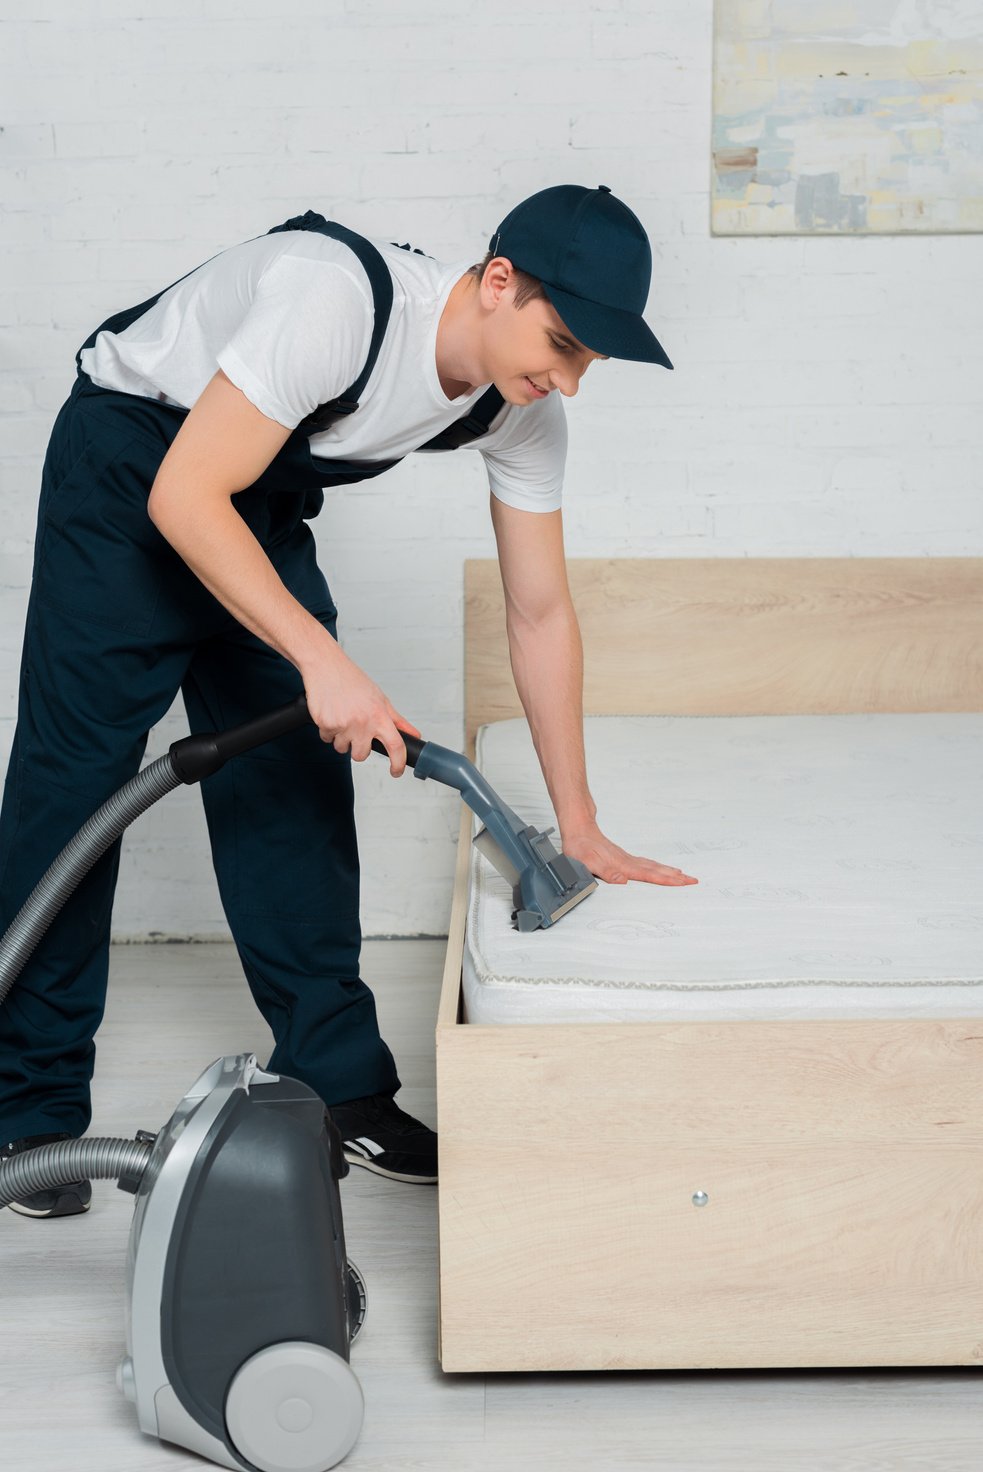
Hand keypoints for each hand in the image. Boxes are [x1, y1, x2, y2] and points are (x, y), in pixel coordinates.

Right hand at [304, 648, 419, 776]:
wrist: (326, 667)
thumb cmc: (352, 681)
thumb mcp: (380, 699)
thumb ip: (397, 720)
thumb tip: (413, 734)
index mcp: (380, 716)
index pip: (396, 746)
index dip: (398, 763)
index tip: (396, 771)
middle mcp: (363, 722)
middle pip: (361, 755)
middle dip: (358, 748)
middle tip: (356, 730)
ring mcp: (343, 725)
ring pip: (342, 748)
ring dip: (342, 738)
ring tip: (342, 717)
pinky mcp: (326, 724)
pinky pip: (327, 739)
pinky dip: (328, 730)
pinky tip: (331, 714)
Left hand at [560, 821, 697, 887]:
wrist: (578, 829)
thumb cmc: (580, 847)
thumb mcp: (587, 862)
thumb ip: (606, 873)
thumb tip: (623, 881)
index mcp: (622, 866)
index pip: (649, 875)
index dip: (667, 880)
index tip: (684, 883)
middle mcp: (627, 862)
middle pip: (657, 870)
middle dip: (676, 877)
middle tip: (693, 880)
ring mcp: (626, 858)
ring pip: (653, 866)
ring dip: (669, 872)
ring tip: (682, 876)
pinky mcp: (622, 857)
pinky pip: (645, 863)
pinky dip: (657, 867)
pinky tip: (659, 868)